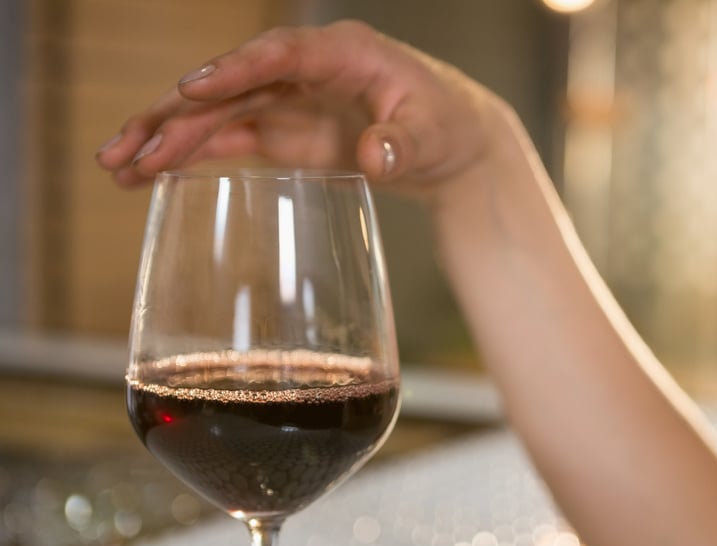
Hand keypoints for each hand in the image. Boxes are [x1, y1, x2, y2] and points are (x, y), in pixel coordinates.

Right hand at [95, 20, 504, 201]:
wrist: (451, 146)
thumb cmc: (447, 125)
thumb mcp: (434, 135)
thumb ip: (403, 143)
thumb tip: (372, 154)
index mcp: (343, 52)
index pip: (280, 54)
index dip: (234, 69)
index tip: (192, 89)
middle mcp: (304, 70)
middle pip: (230, 85)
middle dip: (176, 114)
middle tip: (128, 147)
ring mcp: (288, 100)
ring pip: (216, 113)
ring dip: (167, 137)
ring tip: (118, 167)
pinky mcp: (282, 131)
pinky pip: (227, 139)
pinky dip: (189, 156)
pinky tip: (149, 175)